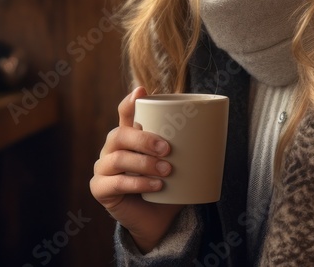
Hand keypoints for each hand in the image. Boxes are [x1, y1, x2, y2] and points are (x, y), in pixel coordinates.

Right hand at [90, 86, 184, 252]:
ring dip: (144, 163)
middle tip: (168, 149)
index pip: (124, 113)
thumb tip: (213, 127)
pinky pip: (115, 182)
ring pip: (118, 158)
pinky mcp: (99, 189)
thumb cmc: (167, 188)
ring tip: (167, 171)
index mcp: (128, 137)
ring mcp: (102, 168)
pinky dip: (137, 183)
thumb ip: (185, 147)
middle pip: (119, 134)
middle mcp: (111, 149)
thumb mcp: (176, 163)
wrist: (157, 222)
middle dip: (144, 139)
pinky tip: (156, 186)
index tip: (142, 92)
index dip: (130, 102)